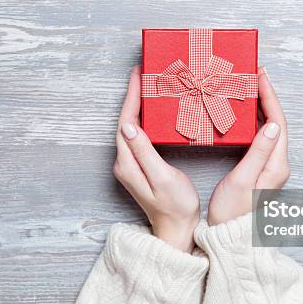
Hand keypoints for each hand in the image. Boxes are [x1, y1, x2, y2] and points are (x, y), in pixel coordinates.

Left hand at [113, 66, 200, 251]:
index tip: (138, 74)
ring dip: (139, 105)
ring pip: (132, 127)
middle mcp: (125, 162)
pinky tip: (154, 112)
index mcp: (128, 163)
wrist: (177, 230)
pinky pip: (140, 135)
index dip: (131, 96)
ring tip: (150, 86)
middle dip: (134, 95)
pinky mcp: (140, 166)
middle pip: (126, 121)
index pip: (126, 121)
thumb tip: (128, 125)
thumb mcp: (161, 177)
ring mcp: (132, 165)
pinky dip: (145, 119)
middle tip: (145, 73)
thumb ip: (144, 151)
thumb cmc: (175, 206)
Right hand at [208, 67, 289, 225]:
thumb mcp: (242, 181)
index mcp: (276, 165)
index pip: (278, 122)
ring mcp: (271, 168)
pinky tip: (245, 116)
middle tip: (254, 76)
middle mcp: (277, 165)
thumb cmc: (232, 213)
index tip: (260, 77)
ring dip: (261, 108)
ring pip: (270, 129)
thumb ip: (258, 153)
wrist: (231, 238)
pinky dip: (255, 122)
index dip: (269, 97)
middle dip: (266, 97)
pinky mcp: (261, 171)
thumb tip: (273, 125)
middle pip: (277, 122)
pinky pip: (262, 138)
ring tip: (249, 89)